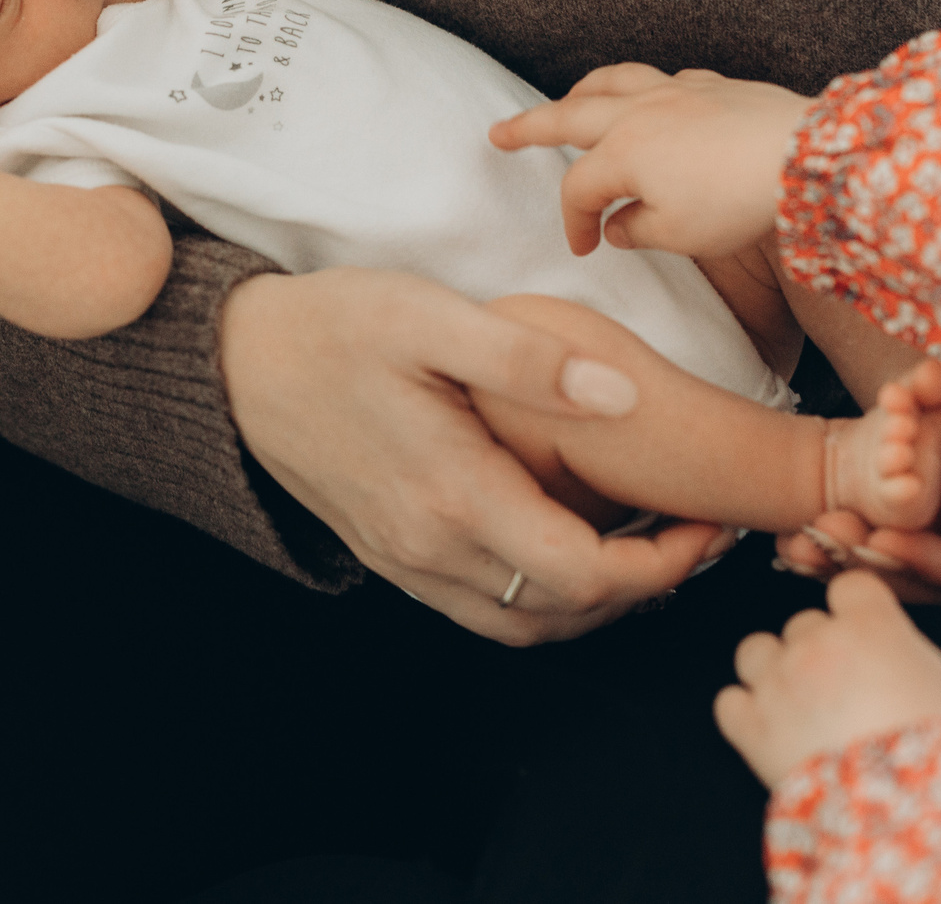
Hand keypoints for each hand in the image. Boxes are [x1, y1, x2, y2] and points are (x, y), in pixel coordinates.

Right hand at [219, 268, 735, 644]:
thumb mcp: (430, 317)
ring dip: (593, 603)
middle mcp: (429, 548)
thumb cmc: (335, 327)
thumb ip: (529, 360)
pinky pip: (482, 609)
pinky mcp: (391, 557)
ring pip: (521, 623)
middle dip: (643, 587)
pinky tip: (566, 545)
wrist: (236, 364)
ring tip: (643, 547)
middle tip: (693, 534)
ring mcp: (406, 562)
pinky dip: (539, 597)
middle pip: (563, 613)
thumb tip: (624, 400)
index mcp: (452, 494)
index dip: (661, 564)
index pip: (583, 574)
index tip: (704, 526)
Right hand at [489, 64, 809, 257]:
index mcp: (623, 152)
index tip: (583, 247)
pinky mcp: (714, 87)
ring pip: (613, 81)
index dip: (573, 221)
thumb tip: (618, 226)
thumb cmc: (738, 200)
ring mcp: (677, 92)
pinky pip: (663, 78)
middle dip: (529, 126)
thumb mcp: (679, 234)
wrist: (805, 159)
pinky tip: (649, 98)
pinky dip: (643, 86)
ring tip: (568, 99)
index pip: (577, 189)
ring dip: (582, 91)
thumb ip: (637, 229)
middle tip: (499, 133)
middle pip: (569, 115)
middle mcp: (640, 113)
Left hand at [715, 571, 940, 787]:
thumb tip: (939, 681)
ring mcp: (777, 682)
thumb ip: (939, 672)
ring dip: (772, 670)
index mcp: (870, 626)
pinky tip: (767, 731)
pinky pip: (728, 702)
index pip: (850, 587)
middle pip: (805, 624)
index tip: (866, 632)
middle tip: (844, 689)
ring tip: (797, 703)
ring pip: (755, 650)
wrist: (903, 807)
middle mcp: (816, 644)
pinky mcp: (750, 725)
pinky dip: (743, 714)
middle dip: (822, 650)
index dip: (859, 610)